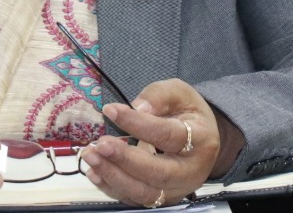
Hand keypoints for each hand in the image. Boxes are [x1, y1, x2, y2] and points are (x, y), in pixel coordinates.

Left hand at [80, 80, 241, 207]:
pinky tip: (94, 172)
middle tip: (100, 144)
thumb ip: (159, 96)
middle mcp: (191, 171)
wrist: (201, 140)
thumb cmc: (188, 113)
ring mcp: (176, 189)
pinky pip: (134, 199)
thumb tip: (137, 108)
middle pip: (158, 173)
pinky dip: (112, 187)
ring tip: (91, 156)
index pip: (168, 135)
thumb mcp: (179, 93)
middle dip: (125, 160)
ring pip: (144, 192)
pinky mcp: (161, 198)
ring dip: (114, 176)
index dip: (138, 124)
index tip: (110, 110)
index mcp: (201, 140)